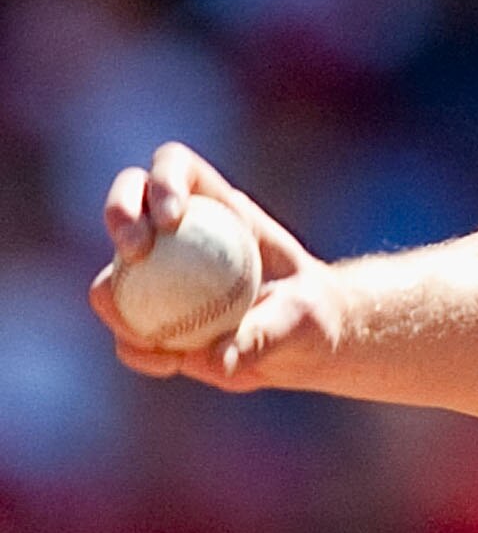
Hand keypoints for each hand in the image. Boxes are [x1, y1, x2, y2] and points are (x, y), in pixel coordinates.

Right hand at [89, 143, 340, 390]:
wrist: (306, 346)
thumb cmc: (311, 315)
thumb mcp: (304, 318)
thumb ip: (267, 331)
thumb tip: (220, 359)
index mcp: (216, 206)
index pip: (176, 167)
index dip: (163, 179)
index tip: (171, 217)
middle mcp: (175, 232)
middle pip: (128, 201)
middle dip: (120, 213)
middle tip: (135, 251)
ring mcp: (155, 275)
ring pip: (111, 274)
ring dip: (112, 298)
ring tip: (146, 333)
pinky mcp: (149, 318)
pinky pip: (128, 333)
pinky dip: (138, 348)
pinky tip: (168, 364)